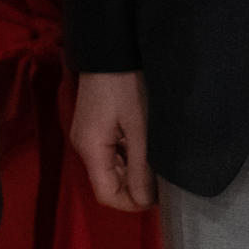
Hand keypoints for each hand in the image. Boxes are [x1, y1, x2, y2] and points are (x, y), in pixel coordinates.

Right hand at [69, 70, 154, 211]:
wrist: (111, 46)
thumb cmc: (126, 84)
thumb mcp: (140, 128)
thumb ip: (141, 168)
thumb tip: (144, 202)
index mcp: (90, 149)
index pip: (106, 195)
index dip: (132, 203)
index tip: (159, 195)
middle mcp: (84, 145)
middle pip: (108, 182)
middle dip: (135, 186)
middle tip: (164, 178)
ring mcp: (88, 133)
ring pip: (111, 167)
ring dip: (134, 170)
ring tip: (158, 160)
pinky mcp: (95, 123)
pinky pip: (112, 150)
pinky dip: (130, 154)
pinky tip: (147, 143)